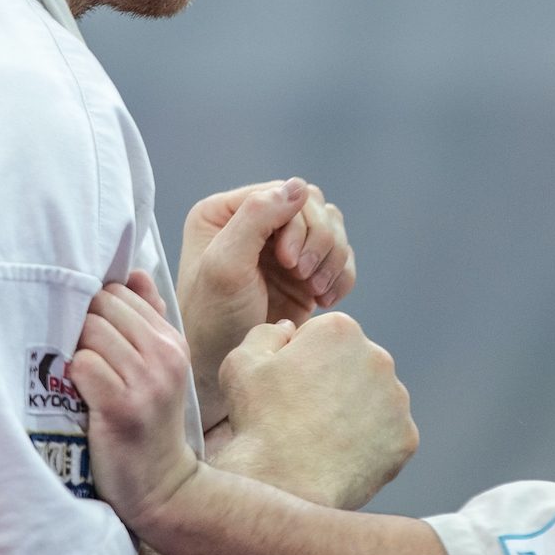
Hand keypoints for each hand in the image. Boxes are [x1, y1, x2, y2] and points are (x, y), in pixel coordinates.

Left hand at [70, 271, 199, 527]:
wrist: (160, 487)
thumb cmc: (147, 425)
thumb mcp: (159, 369)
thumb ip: (148, 320)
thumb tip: (133, 274)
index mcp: (172, 342)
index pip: (121, 292)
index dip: (94, 306)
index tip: (84, 329)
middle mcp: (164, 356)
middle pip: (102, 305)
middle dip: (80, 323)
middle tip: (73, 352)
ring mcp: (146, 382)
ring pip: (90, 331)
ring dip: (73, 351)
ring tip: (73, 376)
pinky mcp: (122, 407)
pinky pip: (83, 364)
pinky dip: (71, 376)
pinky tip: (74, 394)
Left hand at [177, 179, 355, 423]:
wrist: (222, 369)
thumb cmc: (212, 321)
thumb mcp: (225, 265)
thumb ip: (256, 218)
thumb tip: (298, 186)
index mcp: (226, 213)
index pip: (282, 193)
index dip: (298, 224)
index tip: (289, 263)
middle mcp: (255, 224)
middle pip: (314, 208)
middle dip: (319, 243)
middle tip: (304, 278)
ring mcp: (281, 248)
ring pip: (333, 230)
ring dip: (332, 260)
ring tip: (314, 291)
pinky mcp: (303, 274)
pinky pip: (341, 258)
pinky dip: (342, 276)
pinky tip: (325, 300)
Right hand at [213, 314, 418, 509]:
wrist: (285, 484)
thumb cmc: (259, 422)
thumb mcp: (241, 362)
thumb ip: (267, 333)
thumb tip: (288, 330)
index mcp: (340, 331)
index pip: (324, 337)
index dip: (301, 362)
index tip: (289, 387)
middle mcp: (378, 358)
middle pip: (354, 365)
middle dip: (333, 383)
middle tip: (303, 415)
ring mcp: (397, 401)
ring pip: (374, 400)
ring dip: (354, 412)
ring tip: (321, 438)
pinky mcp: (406, 438)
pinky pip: (386, 435)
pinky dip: (368, 443)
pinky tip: (340, 455)